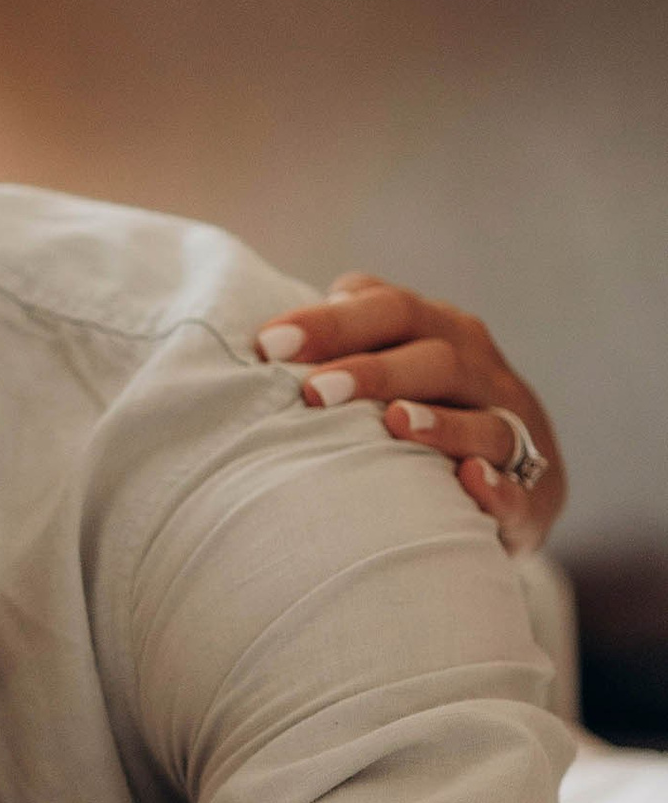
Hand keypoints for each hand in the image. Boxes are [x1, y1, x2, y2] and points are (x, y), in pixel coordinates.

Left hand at [255, 272, 563, 554]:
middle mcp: (482, 372)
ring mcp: (514, 430)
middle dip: (374, 371)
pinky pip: (520, 489)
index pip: (390, 309)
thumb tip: (269, 334)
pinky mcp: (534, 492)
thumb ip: (345, 341)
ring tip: (395, 422)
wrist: (516, 485)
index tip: (268, 343)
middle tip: (314, 391)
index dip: (333, 322)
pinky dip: (498, 486)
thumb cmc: (426, 411)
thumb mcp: (393, 365)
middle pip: (435, 357)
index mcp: (442, 332)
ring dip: (441, 422)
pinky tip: (470, 482)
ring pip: (484, 420)